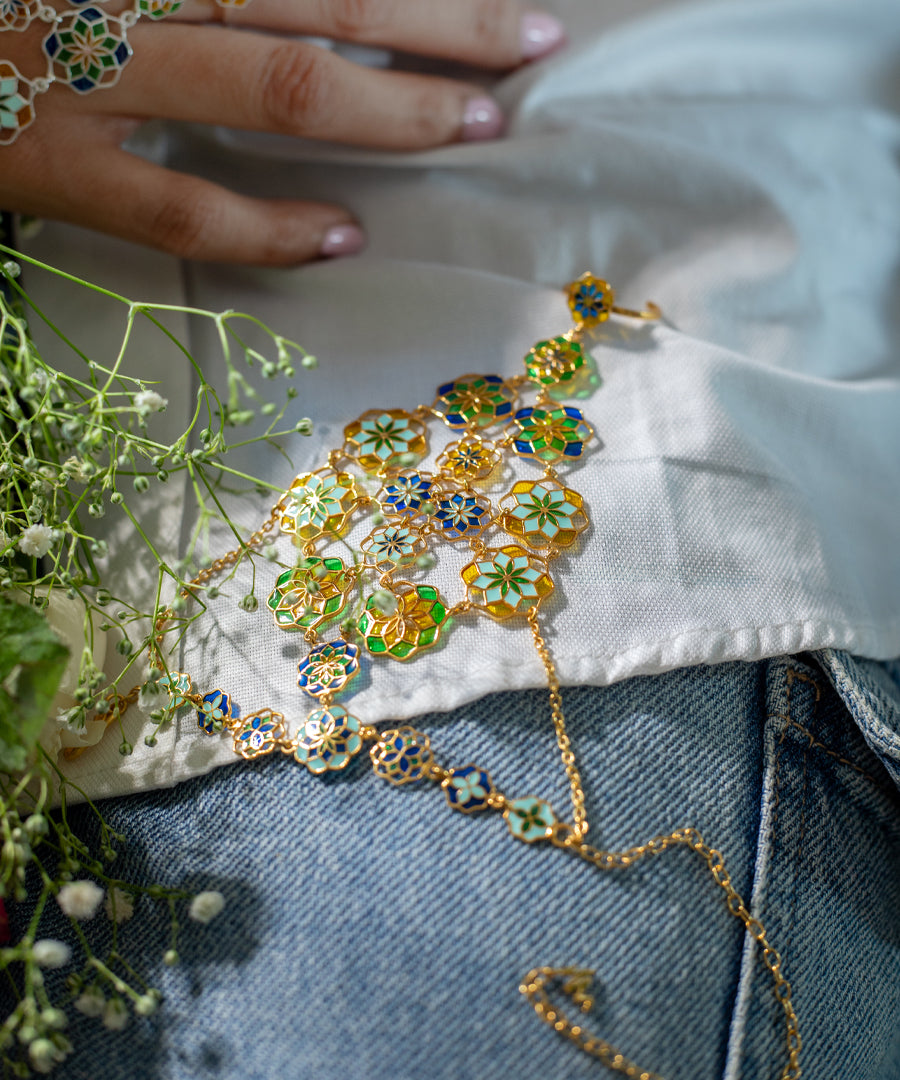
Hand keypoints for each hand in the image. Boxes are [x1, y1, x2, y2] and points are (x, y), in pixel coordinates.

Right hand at [0, 0, 565, 263]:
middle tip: (527, 46)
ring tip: (475, 126)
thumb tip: (295, 8)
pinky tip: (345, 234)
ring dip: (391, 109)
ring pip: (275, 86)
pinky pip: (188, 209)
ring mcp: (96, 79)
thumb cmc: (17, 14)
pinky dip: (273, 225)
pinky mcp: (64, 171)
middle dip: (438, 24)